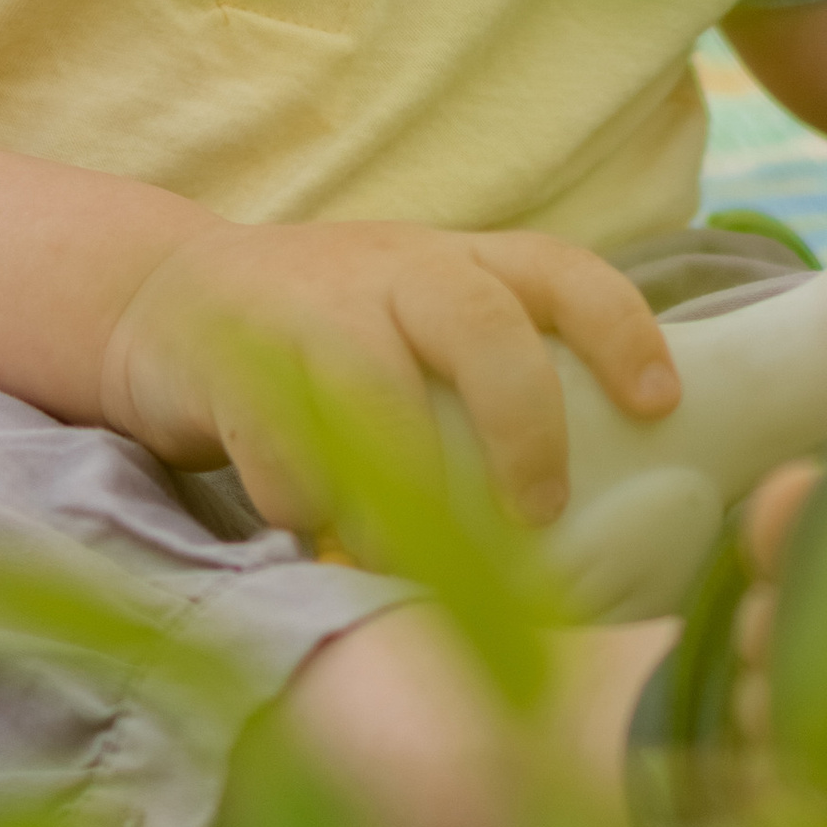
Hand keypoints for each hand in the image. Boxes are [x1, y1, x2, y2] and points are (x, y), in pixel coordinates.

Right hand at [99, 215, 679, 533]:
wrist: (167, 296)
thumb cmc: (336, 337)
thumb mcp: (425, 326)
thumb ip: (497, 383)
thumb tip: (614, 516)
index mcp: (466, 266)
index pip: (565, 273)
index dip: (621, 330)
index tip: (659, 403)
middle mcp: (401, 272)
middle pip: (482, 326)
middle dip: (522, 423)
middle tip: (538, 511)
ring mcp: (316, 306)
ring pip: (376, 384)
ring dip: (406, 482)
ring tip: (416, 559)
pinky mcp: (234, 351)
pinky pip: (275, 429)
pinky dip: (300, 493)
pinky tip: (313, 529)